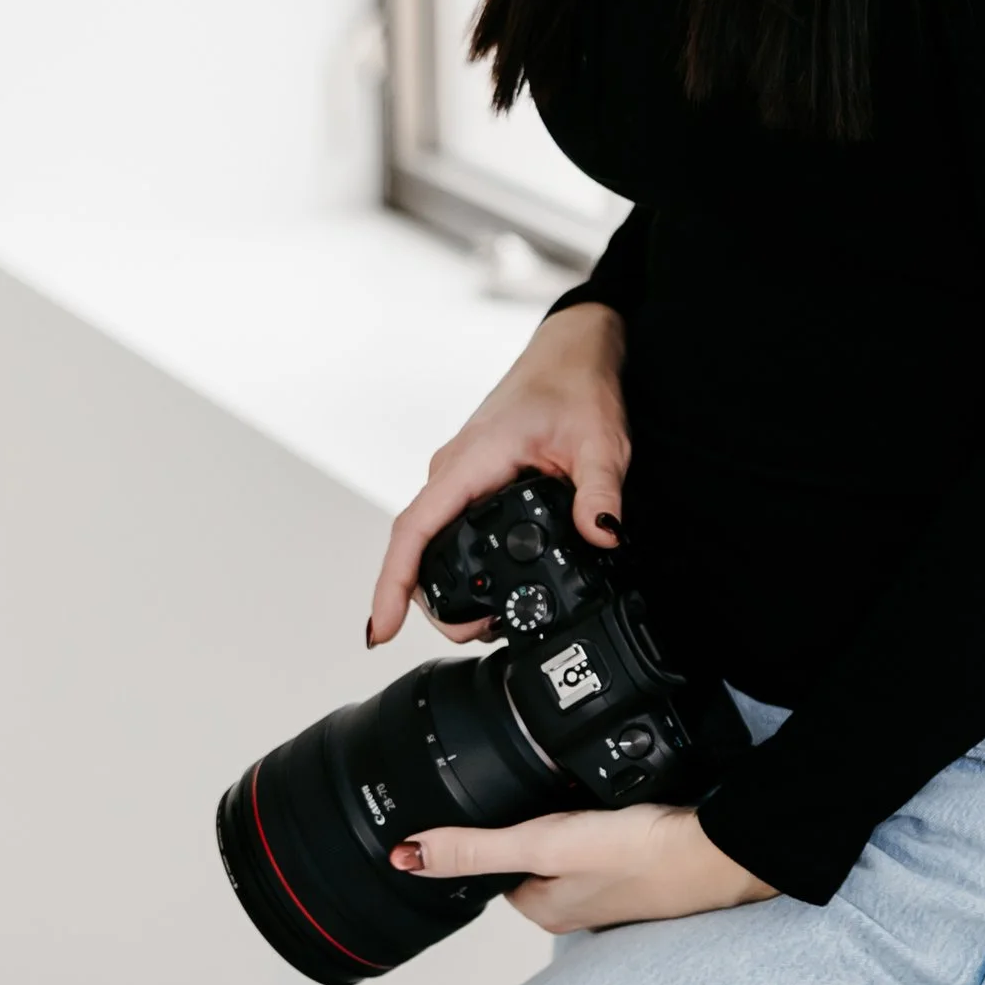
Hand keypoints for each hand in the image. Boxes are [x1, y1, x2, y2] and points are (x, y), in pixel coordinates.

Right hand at [370, 302, 629, 648]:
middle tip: (478, 632)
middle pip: (417, 545)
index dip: (392, 583)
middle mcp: (454, 468)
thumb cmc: (576, 384)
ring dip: (441, 583)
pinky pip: (445, 524)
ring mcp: (458, 473)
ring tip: (484, 619)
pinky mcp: (470, 478)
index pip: (414, 529)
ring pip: (429, 537)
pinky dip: (452, 561)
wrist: (571, 352)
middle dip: (431, 600)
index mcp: (472, 459)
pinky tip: (478, 586)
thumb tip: (602, 533)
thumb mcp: (600, 441)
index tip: (382, 628)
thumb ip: (600, 490)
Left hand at [392, 801, 775, 932]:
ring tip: (581, 793)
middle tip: (546, 789)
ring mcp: (612, 889)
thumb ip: (476, 848)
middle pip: (531, 857)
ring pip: (569, 849)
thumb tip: (407, 855)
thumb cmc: (639, 855)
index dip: (491, 831)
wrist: (718, 850)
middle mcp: (574, 906)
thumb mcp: (544, 843)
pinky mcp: (642, 867)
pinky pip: (607, 842)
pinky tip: (618, 804)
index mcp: (542, 909)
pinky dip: (605, 823)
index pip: (493, 868)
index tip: (496, 799)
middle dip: (533, 823)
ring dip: (570, 822)